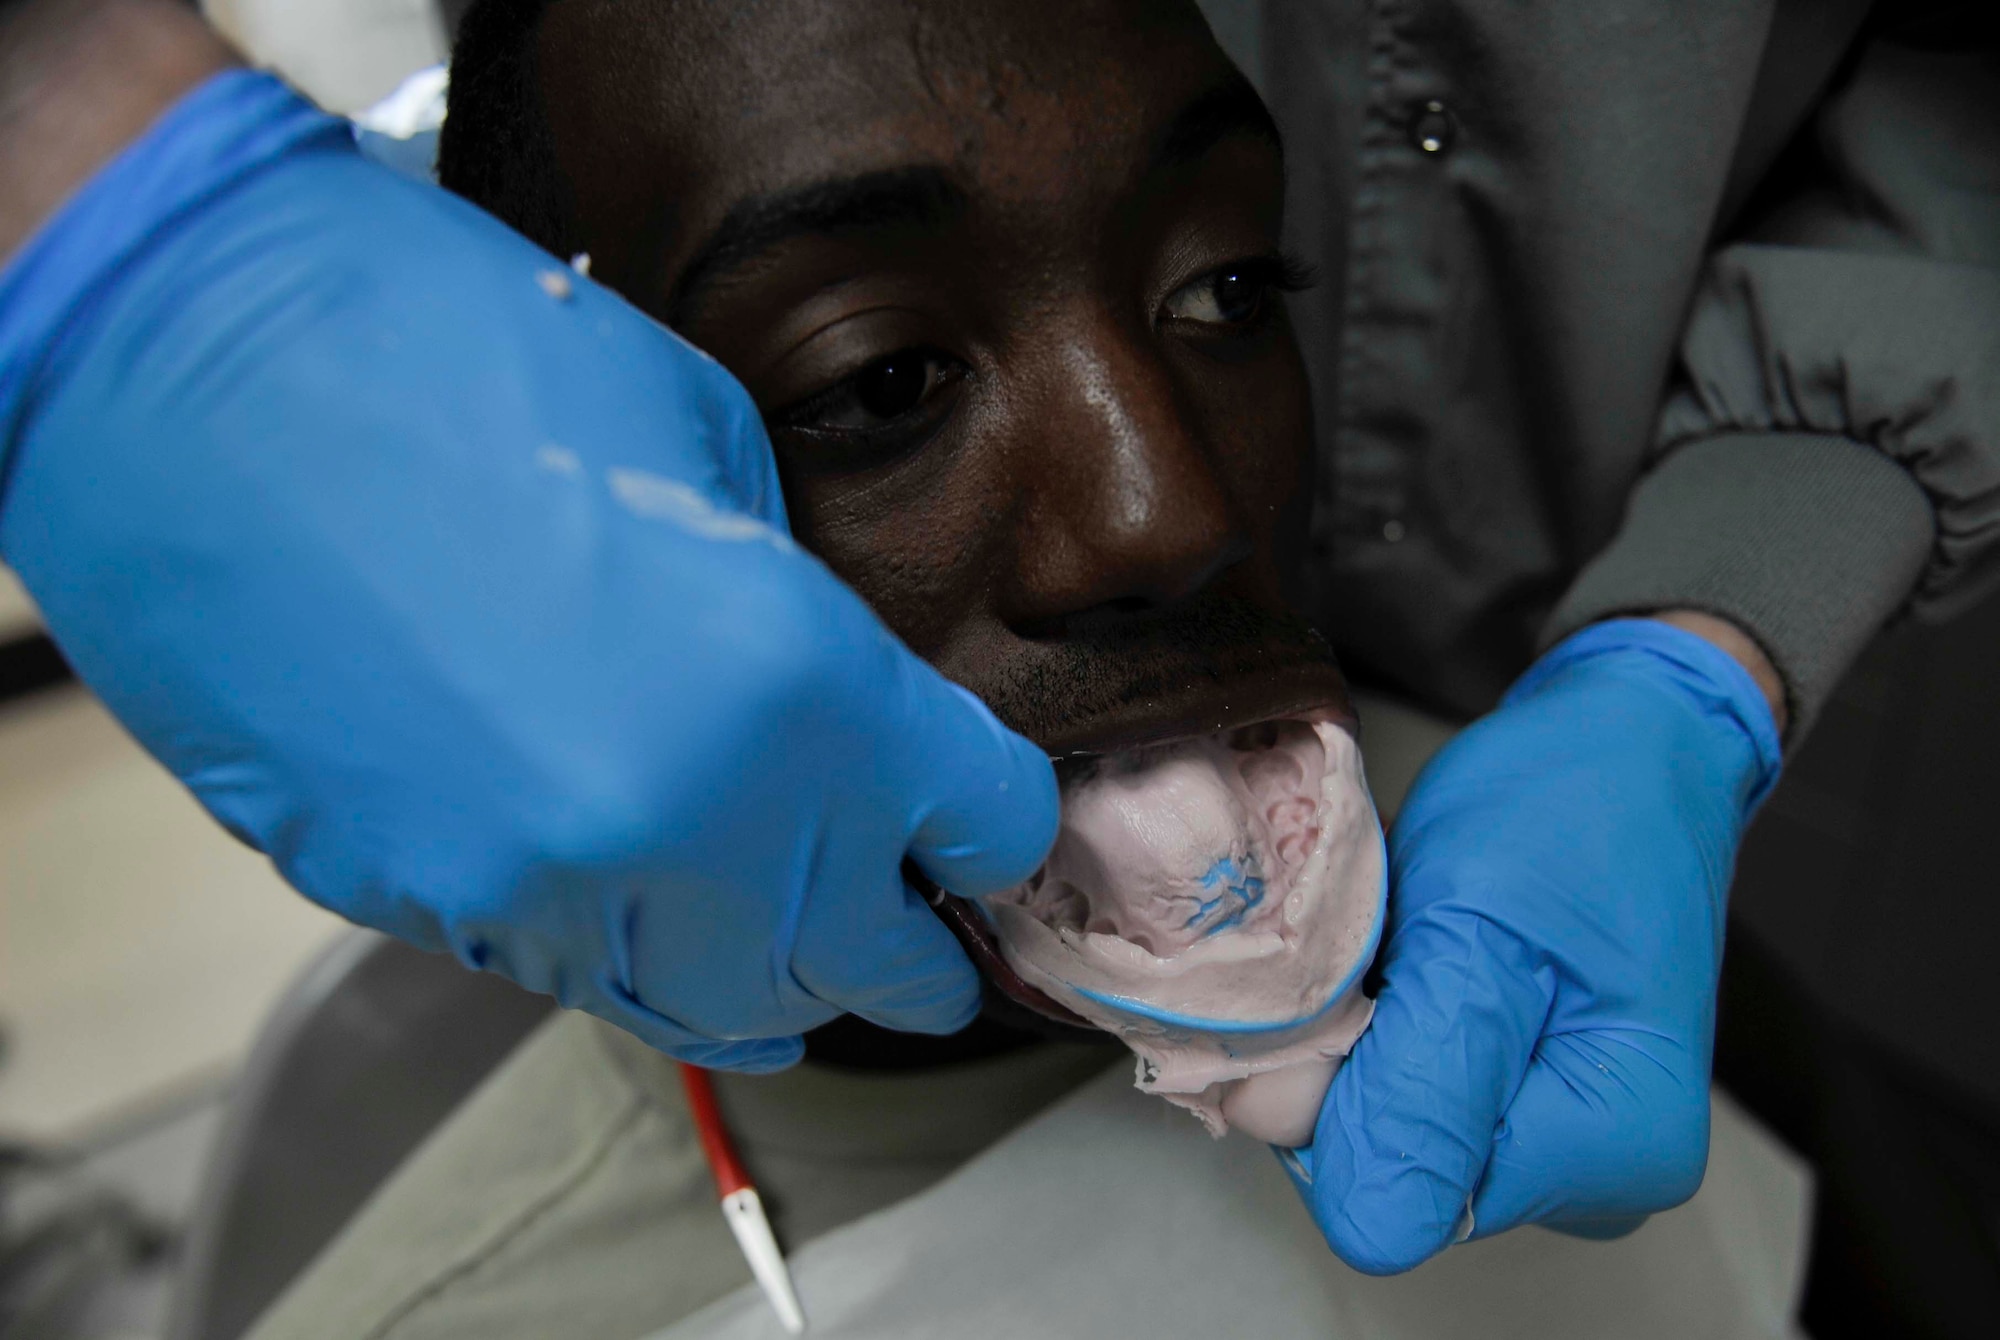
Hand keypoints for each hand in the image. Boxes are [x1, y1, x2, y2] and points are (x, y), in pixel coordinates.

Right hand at [0, 71, 1055, 1070]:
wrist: (191, 368)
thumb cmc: (449, 355)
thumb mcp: (700, 448)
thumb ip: (794, 612)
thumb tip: (828, 707)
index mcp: (795, 681)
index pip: (980, 820)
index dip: (997, 822)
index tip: (989, 823)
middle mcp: (692, 820)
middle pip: (866, 959)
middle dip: (912, 952)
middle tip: (933, 951)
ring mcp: (548, 885)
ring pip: (725, 1007)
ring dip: (782, 982)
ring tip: (812, 967)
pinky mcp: (428, 903)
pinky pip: (588, 980)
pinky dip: (653, 968)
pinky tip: (668, 932)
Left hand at [1286, 618, 1781, 1269]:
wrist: (1626, 743)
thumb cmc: (1570, 808)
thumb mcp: (1478, 927)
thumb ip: (1421, 1081)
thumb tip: (1364, 1224)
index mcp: (1612, 1146)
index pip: (1393, 1197)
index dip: (1337, 1092)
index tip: (1358, 980)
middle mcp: (1593, 1173)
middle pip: (1387, 1167)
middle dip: (1345, 1056)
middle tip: (1384, 943)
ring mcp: (1557, 1138)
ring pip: (1380, 1123)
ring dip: (1355, 1030)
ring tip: (1404, 939)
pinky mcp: (1521, 1097)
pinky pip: (1401, 1087)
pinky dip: (1376, 1019)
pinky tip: (1408, 955)